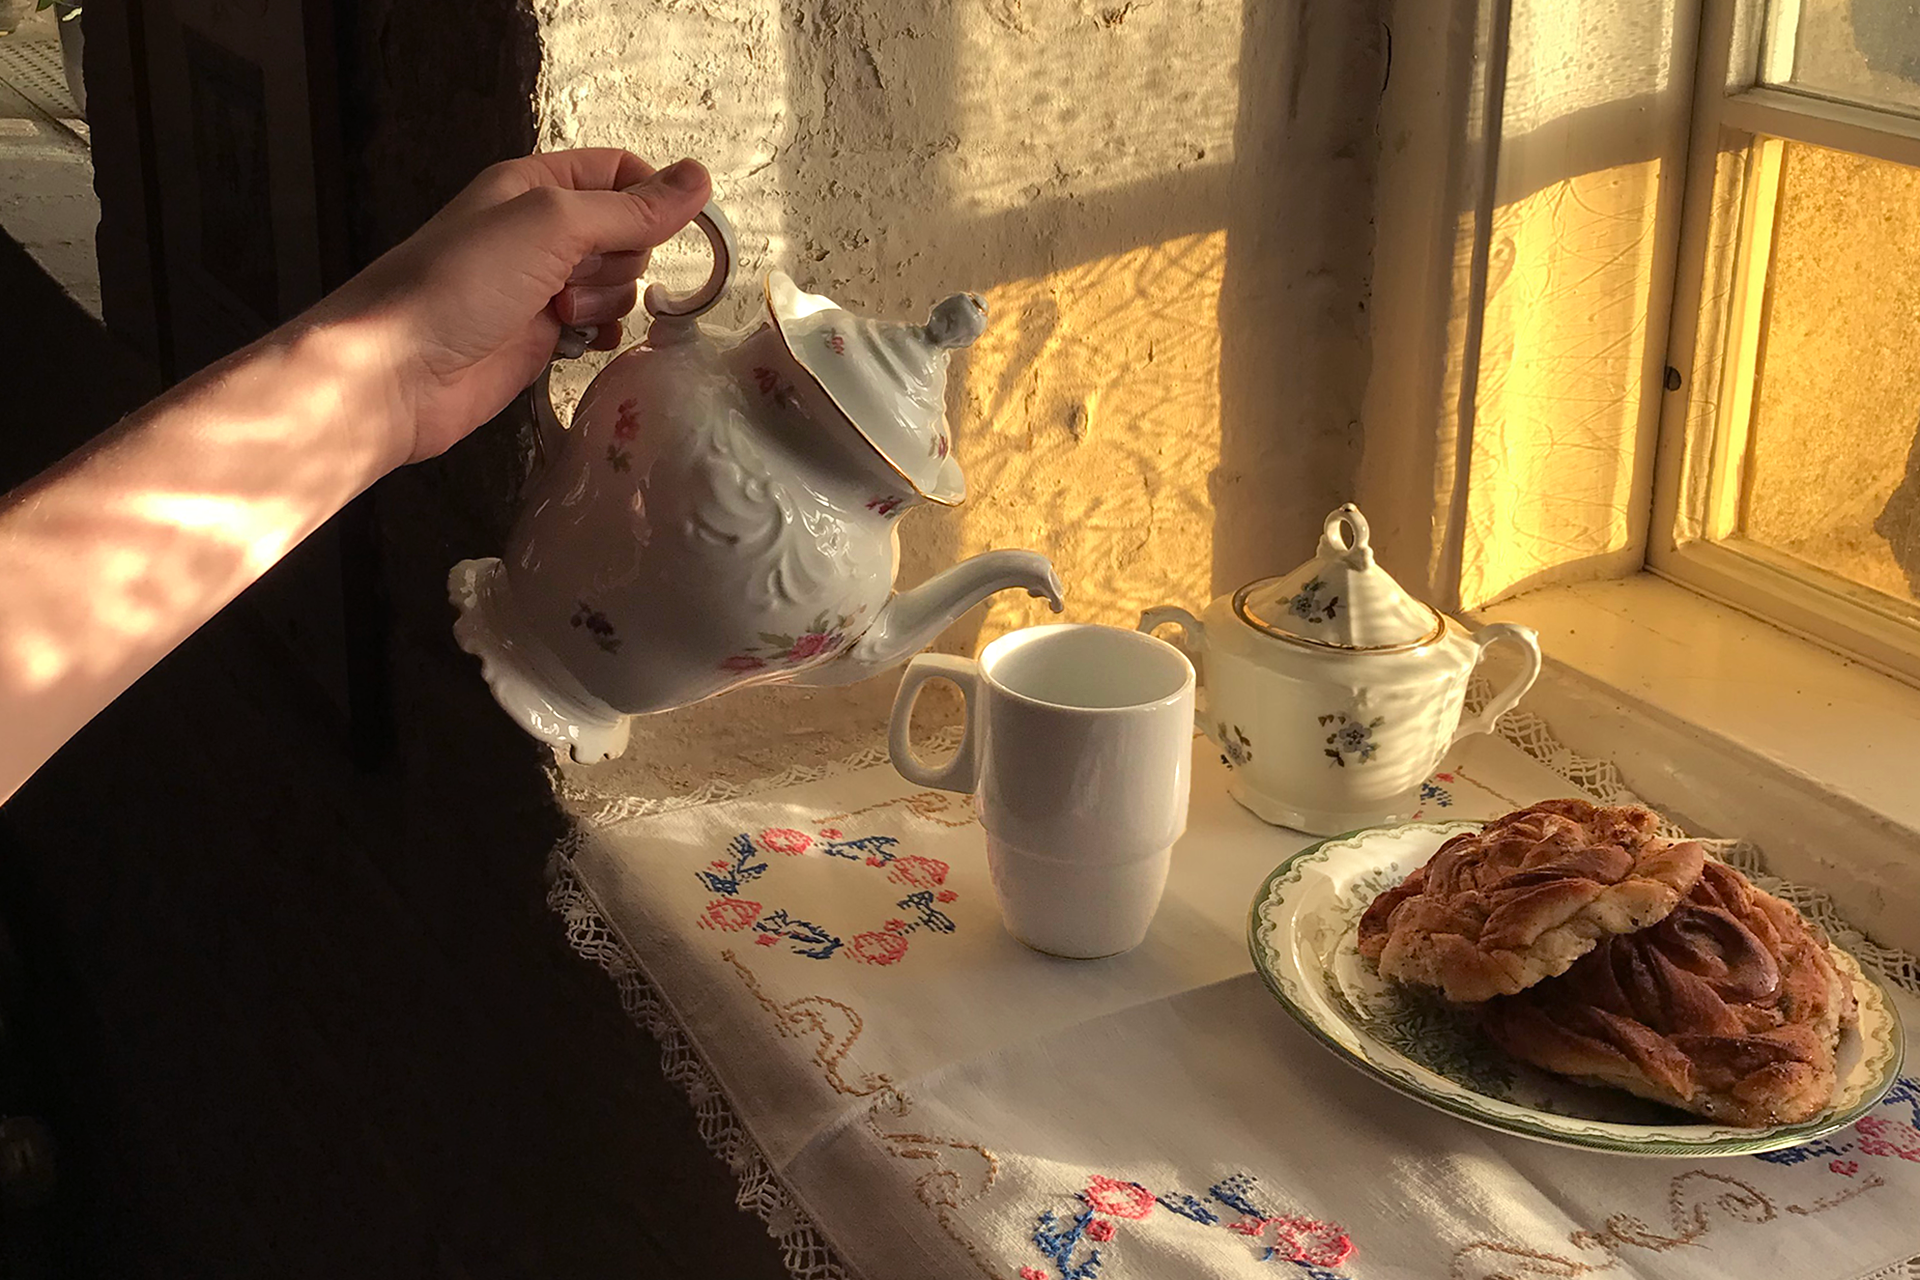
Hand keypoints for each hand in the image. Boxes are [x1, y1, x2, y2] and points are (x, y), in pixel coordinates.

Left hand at [314, 149, 711, 468]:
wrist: (400, 371)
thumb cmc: (461, 282)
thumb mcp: (552, 224)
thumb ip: (631, 208)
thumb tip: (699, 181)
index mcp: (535, 185)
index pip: (620, 173)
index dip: (651, 196)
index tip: (669, 227)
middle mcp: (540, 232)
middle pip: (627, 233)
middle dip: (619, 258)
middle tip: (573, 276)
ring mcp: (541, 288)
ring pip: (618, 284)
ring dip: (604, 301)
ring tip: (559, 314)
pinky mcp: (542, 339)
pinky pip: (600, 329)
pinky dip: (601, 336)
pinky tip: (578, 344)